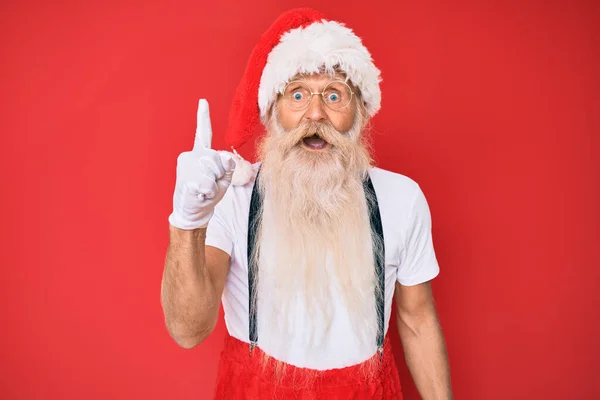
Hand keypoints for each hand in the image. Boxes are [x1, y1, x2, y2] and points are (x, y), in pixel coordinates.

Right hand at [168, 99, 234, 229]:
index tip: (203, 101)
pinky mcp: (185, 178)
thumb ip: (228, 166)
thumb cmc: (209, 194)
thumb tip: (227, 157)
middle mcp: (190, 155)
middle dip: (220, 173)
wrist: (193, 212)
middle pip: (217, 157)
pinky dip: (208, 192)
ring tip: (204, 190)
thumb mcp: (224, 179)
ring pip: (213, 170)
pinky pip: (207, 184)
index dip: (203, 117)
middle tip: (210, 184)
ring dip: (214, 184)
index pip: (204, 133)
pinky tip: (200, 195)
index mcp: (200, 153)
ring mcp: (186, 166)